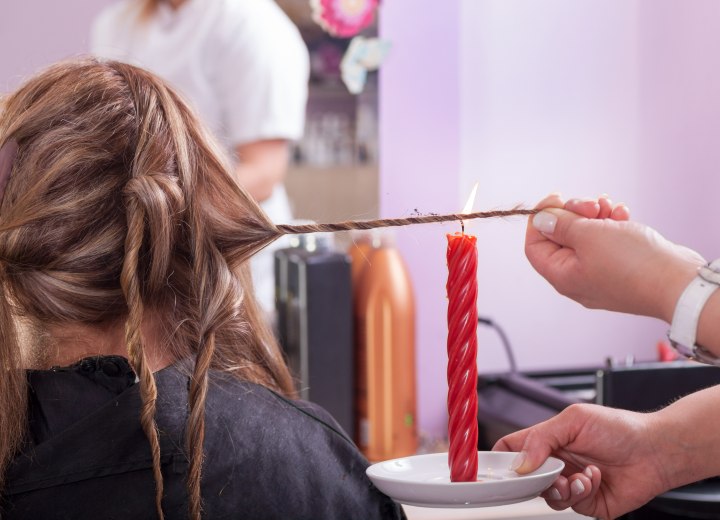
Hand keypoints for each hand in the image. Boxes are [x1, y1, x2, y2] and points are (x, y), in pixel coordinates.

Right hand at [493, 404, 669, 518]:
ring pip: (546, 496)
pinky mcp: (587, 502)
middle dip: (532, 478)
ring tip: (579, 475)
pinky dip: (581, 490)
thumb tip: (521, 462)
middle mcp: (556, 464)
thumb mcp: (574, 420)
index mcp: (547, 441)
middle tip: (545, 472)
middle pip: (524, 478)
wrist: (655, 451)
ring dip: (561, 486)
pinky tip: (594, 477)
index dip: (500, 460)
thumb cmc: (618, 428)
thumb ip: (542, 438)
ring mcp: (570, 484)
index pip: (511, 450)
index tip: (495, 468)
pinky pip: (570, 504)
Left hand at [526, 194, 704, 320]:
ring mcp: (600, 272)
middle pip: (560, 237)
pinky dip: (612, 224)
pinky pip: (608, 240)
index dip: (540, 220)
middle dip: (574, 213)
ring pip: (586, 235)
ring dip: (595, 215)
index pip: (534, 246)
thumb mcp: (588, 235)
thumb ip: (560, 225)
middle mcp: (578, 277)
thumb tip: (541, 220)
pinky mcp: (622, 266)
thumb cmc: (632, 262)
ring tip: (609, 207)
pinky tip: (623, 215)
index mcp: (562, 276)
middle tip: (590, 205)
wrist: (678, 281)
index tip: (555, 199)